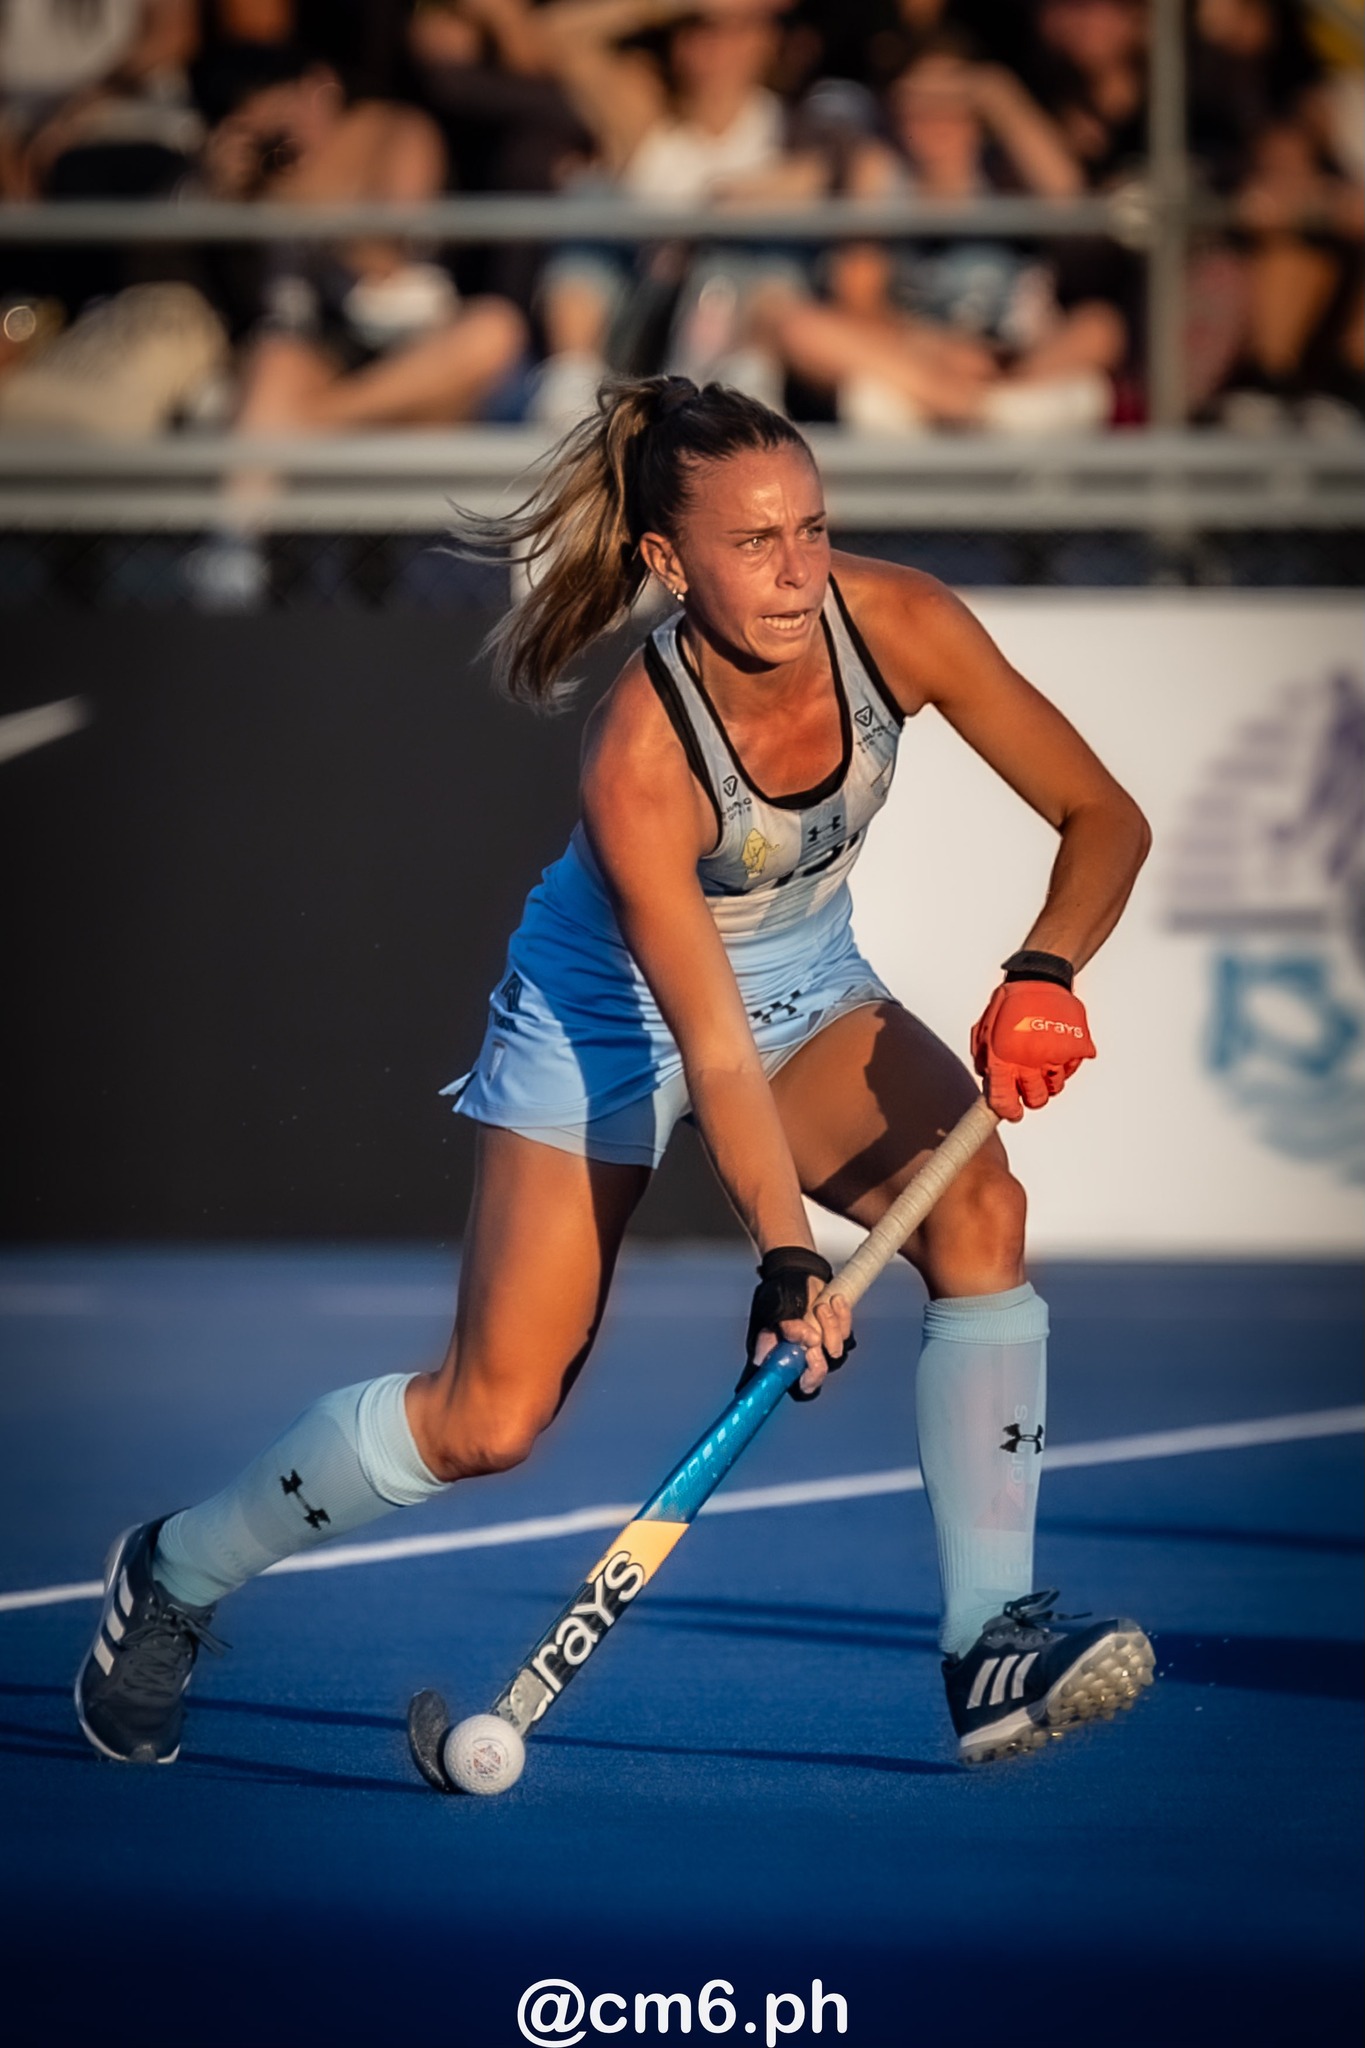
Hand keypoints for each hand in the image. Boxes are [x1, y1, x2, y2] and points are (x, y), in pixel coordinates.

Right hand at [737, 1247, 853, 1401]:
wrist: (796, 1271)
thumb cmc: (779, 1293)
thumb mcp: (775, 1309)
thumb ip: (786, 1327)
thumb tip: (803, 1340)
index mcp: (783, 1358)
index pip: (801, 1386)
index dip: (808, 1379)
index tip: (809, 1357)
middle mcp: (804, 1356)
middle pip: (821, 1370)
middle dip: (819, 1349)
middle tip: (813, 1333)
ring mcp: (823, 1345)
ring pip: (837, 1349)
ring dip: (828, 1325)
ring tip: (818, 1306)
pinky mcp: (838, 1331)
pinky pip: (847, 1330)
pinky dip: (841, 1314)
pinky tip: (832, 1300)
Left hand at [971, 978, 1094, 1121]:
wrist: (1040, 979)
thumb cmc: (1011, 1004)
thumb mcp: (985, 1029)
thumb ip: (984, 1059)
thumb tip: (988, 1083)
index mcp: (1003, 1058)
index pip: (1004, 1100)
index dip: (1009, 1111)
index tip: (1013, 1113)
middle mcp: (1030, 1060)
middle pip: (1036, 1099)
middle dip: (1032, 1097)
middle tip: (1029, 1084)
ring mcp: (1055, 1054)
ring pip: (1055, 1087)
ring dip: (1049, 1079)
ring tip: (1043, 1058)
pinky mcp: (1076, 1047)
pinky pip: (1071, 1069)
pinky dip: (1065, 1062)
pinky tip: (1056, 1046)